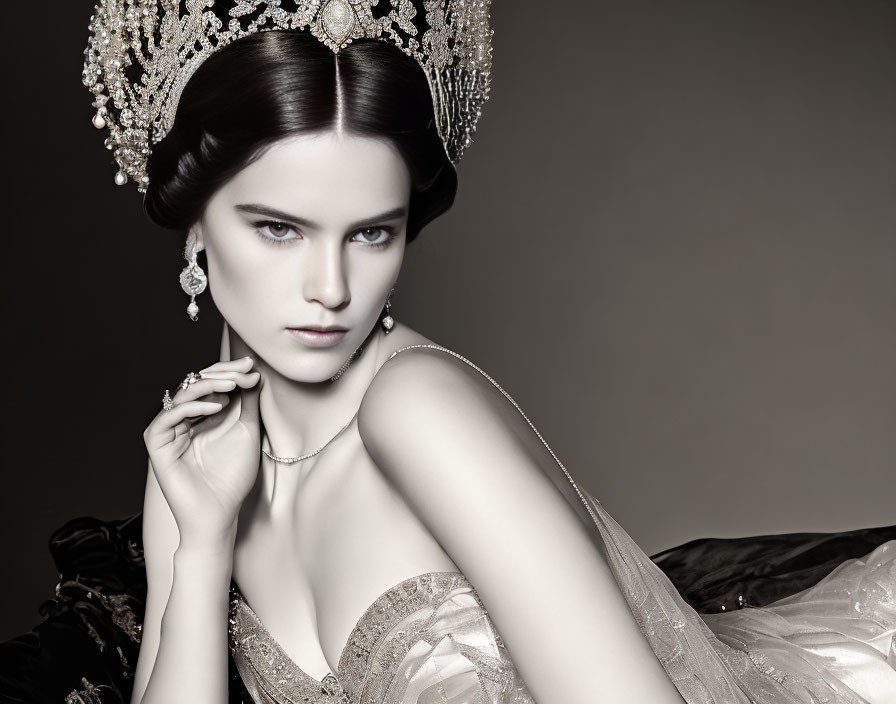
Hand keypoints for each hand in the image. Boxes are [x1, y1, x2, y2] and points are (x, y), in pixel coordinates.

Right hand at [143, 356, 261, 546]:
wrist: (220, 512)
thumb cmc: (233, 477)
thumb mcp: (246, 432)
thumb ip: (248, 403)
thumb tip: (253, 373)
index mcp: (203, 416)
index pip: (211, 384)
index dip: (229, 371)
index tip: (251, 364)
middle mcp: (184, 420)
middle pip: (196, 384)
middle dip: (221, 374)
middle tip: (243, 370)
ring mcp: (169, 430)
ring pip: (182, 395)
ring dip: (209, 386)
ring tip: (233, 386)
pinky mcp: (157, 444)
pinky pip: (170, 416)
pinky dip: (193, 407)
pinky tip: (217, 406)